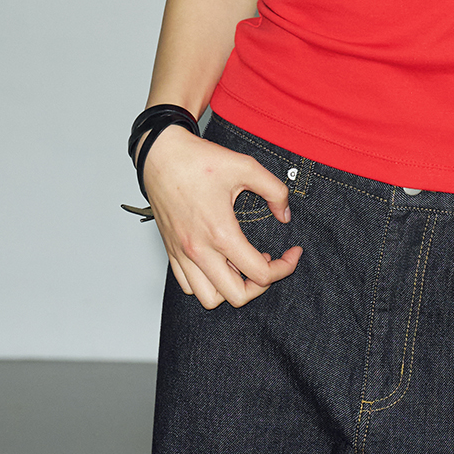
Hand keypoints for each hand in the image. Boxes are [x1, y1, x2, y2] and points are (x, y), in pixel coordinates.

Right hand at [142, 127, 302, 309]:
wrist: (160, 155)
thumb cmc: (198, 160)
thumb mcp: (246, 167)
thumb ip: (275, 191)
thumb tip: (284, 215)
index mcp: (220, 232)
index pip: (260, 274)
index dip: (285, 267)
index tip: (292, 253)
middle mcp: (199, 250)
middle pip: (237, 296)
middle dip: (261, 285)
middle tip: (270, 263)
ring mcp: (182, 253)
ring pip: (209, 298)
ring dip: (231, 288)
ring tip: (243, 265)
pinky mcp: (171, 251)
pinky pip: (188, 285)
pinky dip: (208, 283)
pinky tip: (221, 263)